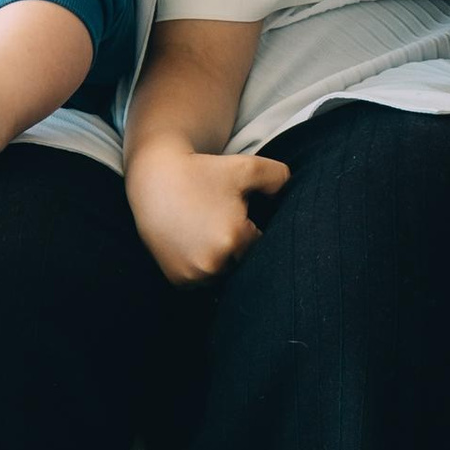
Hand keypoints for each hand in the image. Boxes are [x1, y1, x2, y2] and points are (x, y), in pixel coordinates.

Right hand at [127, 144, 289, 282]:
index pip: (262, 246)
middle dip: (239, 246)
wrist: (155, 180)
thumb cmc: (203, 172)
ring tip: (207, 233)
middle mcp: (213, 264)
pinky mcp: (178, 281)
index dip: (253, 230)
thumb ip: (279, 178)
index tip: (240, 215)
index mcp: (234, 239)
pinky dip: (204, 267)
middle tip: (221, 221)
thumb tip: (294, 194)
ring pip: (226, 275)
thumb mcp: (246, 167)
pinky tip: (195, 243)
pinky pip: (204, 281)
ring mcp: (193, 275)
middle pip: (245, 264)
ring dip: (223, 261)